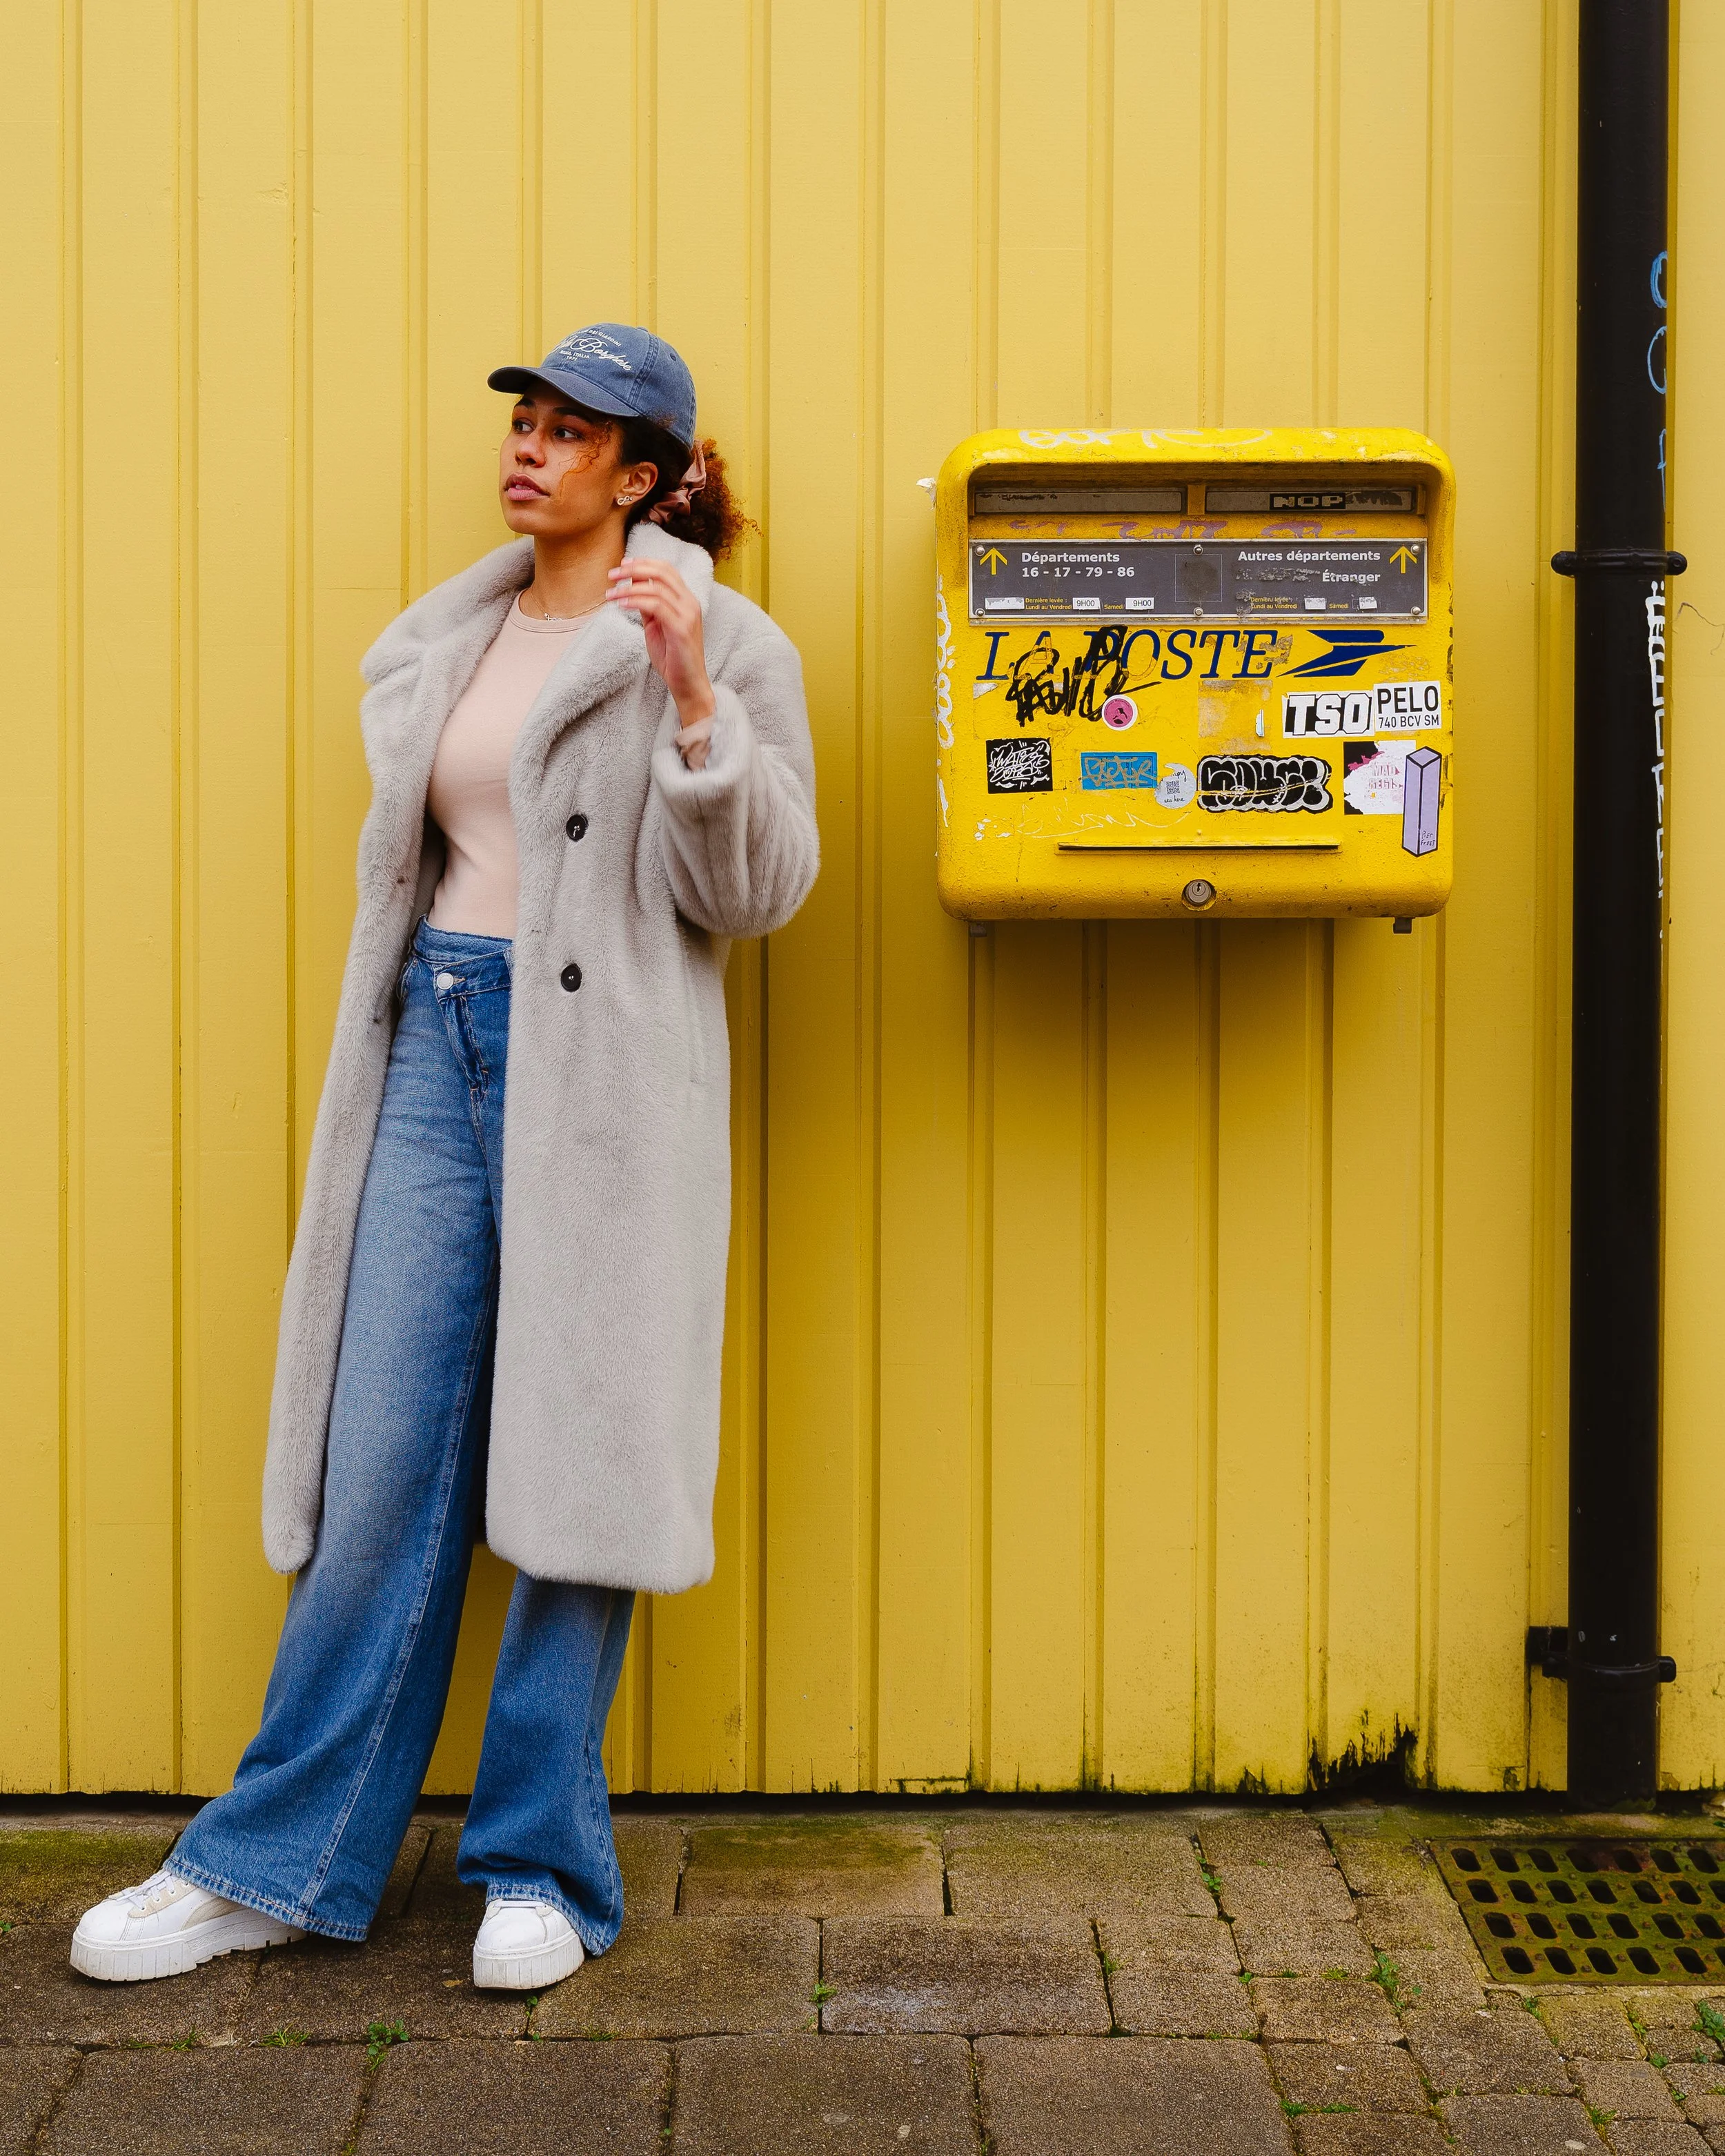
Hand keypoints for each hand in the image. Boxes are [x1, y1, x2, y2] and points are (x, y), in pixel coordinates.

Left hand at [608, 559, 714, 765]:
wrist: (688, 685)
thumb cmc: (672, 658)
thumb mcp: (656, 626)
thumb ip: (648, 606)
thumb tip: (632, 587)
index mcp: (686, 600)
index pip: (667, 570)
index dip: (644, 563)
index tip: (623, 565)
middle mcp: (690, 603)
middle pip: (662, 573)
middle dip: (633, 569)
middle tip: (611, 575)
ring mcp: (688, 615)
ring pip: (656, 588)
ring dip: (628, 588)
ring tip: (609, 594)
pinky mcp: (681, 629)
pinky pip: (656, 606)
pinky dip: (635, 602)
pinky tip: (620, 605)